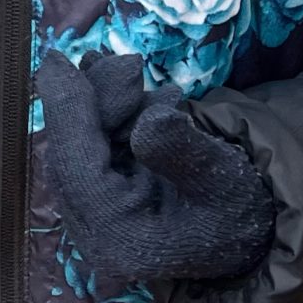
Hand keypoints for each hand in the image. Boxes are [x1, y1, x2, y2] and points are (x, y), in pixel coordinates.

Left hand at [37, 50, 276, 286]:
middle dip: (94, 101)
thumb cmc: (239, 211)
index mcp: (119, 244)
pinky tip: (133, 93)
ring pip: (79, 147)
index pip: (76, 170)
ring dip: (103, 105)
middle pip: (72, 155)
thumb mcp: (225, 180)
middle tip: (129, 65)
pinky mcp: (99, 203)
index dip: (66, 111)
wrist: (246, 230)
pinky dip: (109, 117)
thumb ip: (185, 152)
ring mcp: (94, 222)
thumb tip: (148, 118)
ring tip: (137, 73)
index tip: (56, 59)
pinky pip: (91, 150)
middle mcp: (95, 238)